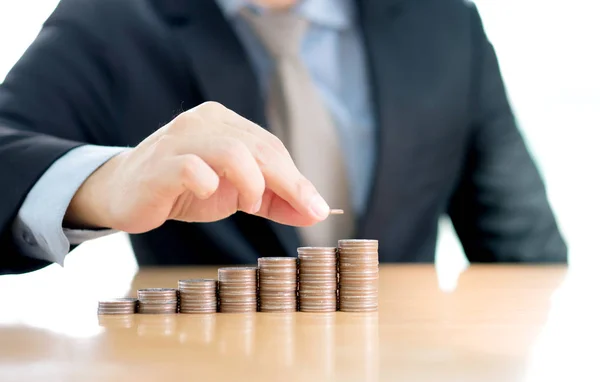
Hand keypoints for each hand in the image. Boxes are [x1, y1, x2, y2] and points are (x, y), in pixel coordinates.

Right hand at [65, 101, 330, 232]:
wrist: (125, 193)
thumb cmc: (185, 189)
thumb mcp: (236, 193)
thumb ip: (274, 199)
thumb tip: (316, 212)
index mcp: (225, 123)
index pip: (271, 147)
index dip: (298, 179)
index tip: (318, 209)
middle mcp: (204, 122)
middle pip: (260, 148)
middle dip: (290, 183)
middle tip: (307, 211)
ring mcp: (179, 140)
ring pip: (232, 151)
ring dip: (252, 183)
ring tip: (248, 204)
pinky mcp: (159, 163)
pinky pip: (190, 167)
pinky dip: (208, 183)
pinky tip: (209, 193)